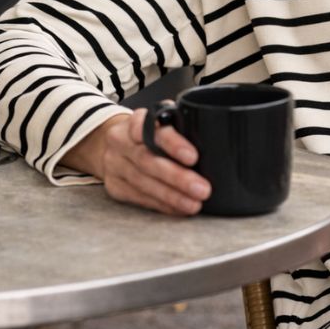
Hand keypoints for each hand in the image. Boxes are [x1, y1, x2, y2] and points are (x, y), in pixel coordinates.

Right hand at [62, 110, 211, 215]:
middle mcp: (121, 141)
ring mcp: (114, 164)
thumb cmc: (149, 134)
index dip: (173, 143)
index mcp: (136, 120)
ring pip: (143, 182)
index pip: (153, 129)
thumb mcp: (161, 123)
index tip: (193, 157)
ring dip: (171, 196)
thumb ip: (182, 128)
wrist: (110, 145)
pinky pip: (139, 197)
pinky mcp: (114, 185)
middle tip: (202, 189)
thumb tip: (218, 145)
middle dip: (177, 177)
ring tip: (194, 204)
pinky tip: (178, 208)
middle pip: (148, 160)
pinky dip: (161, 204)